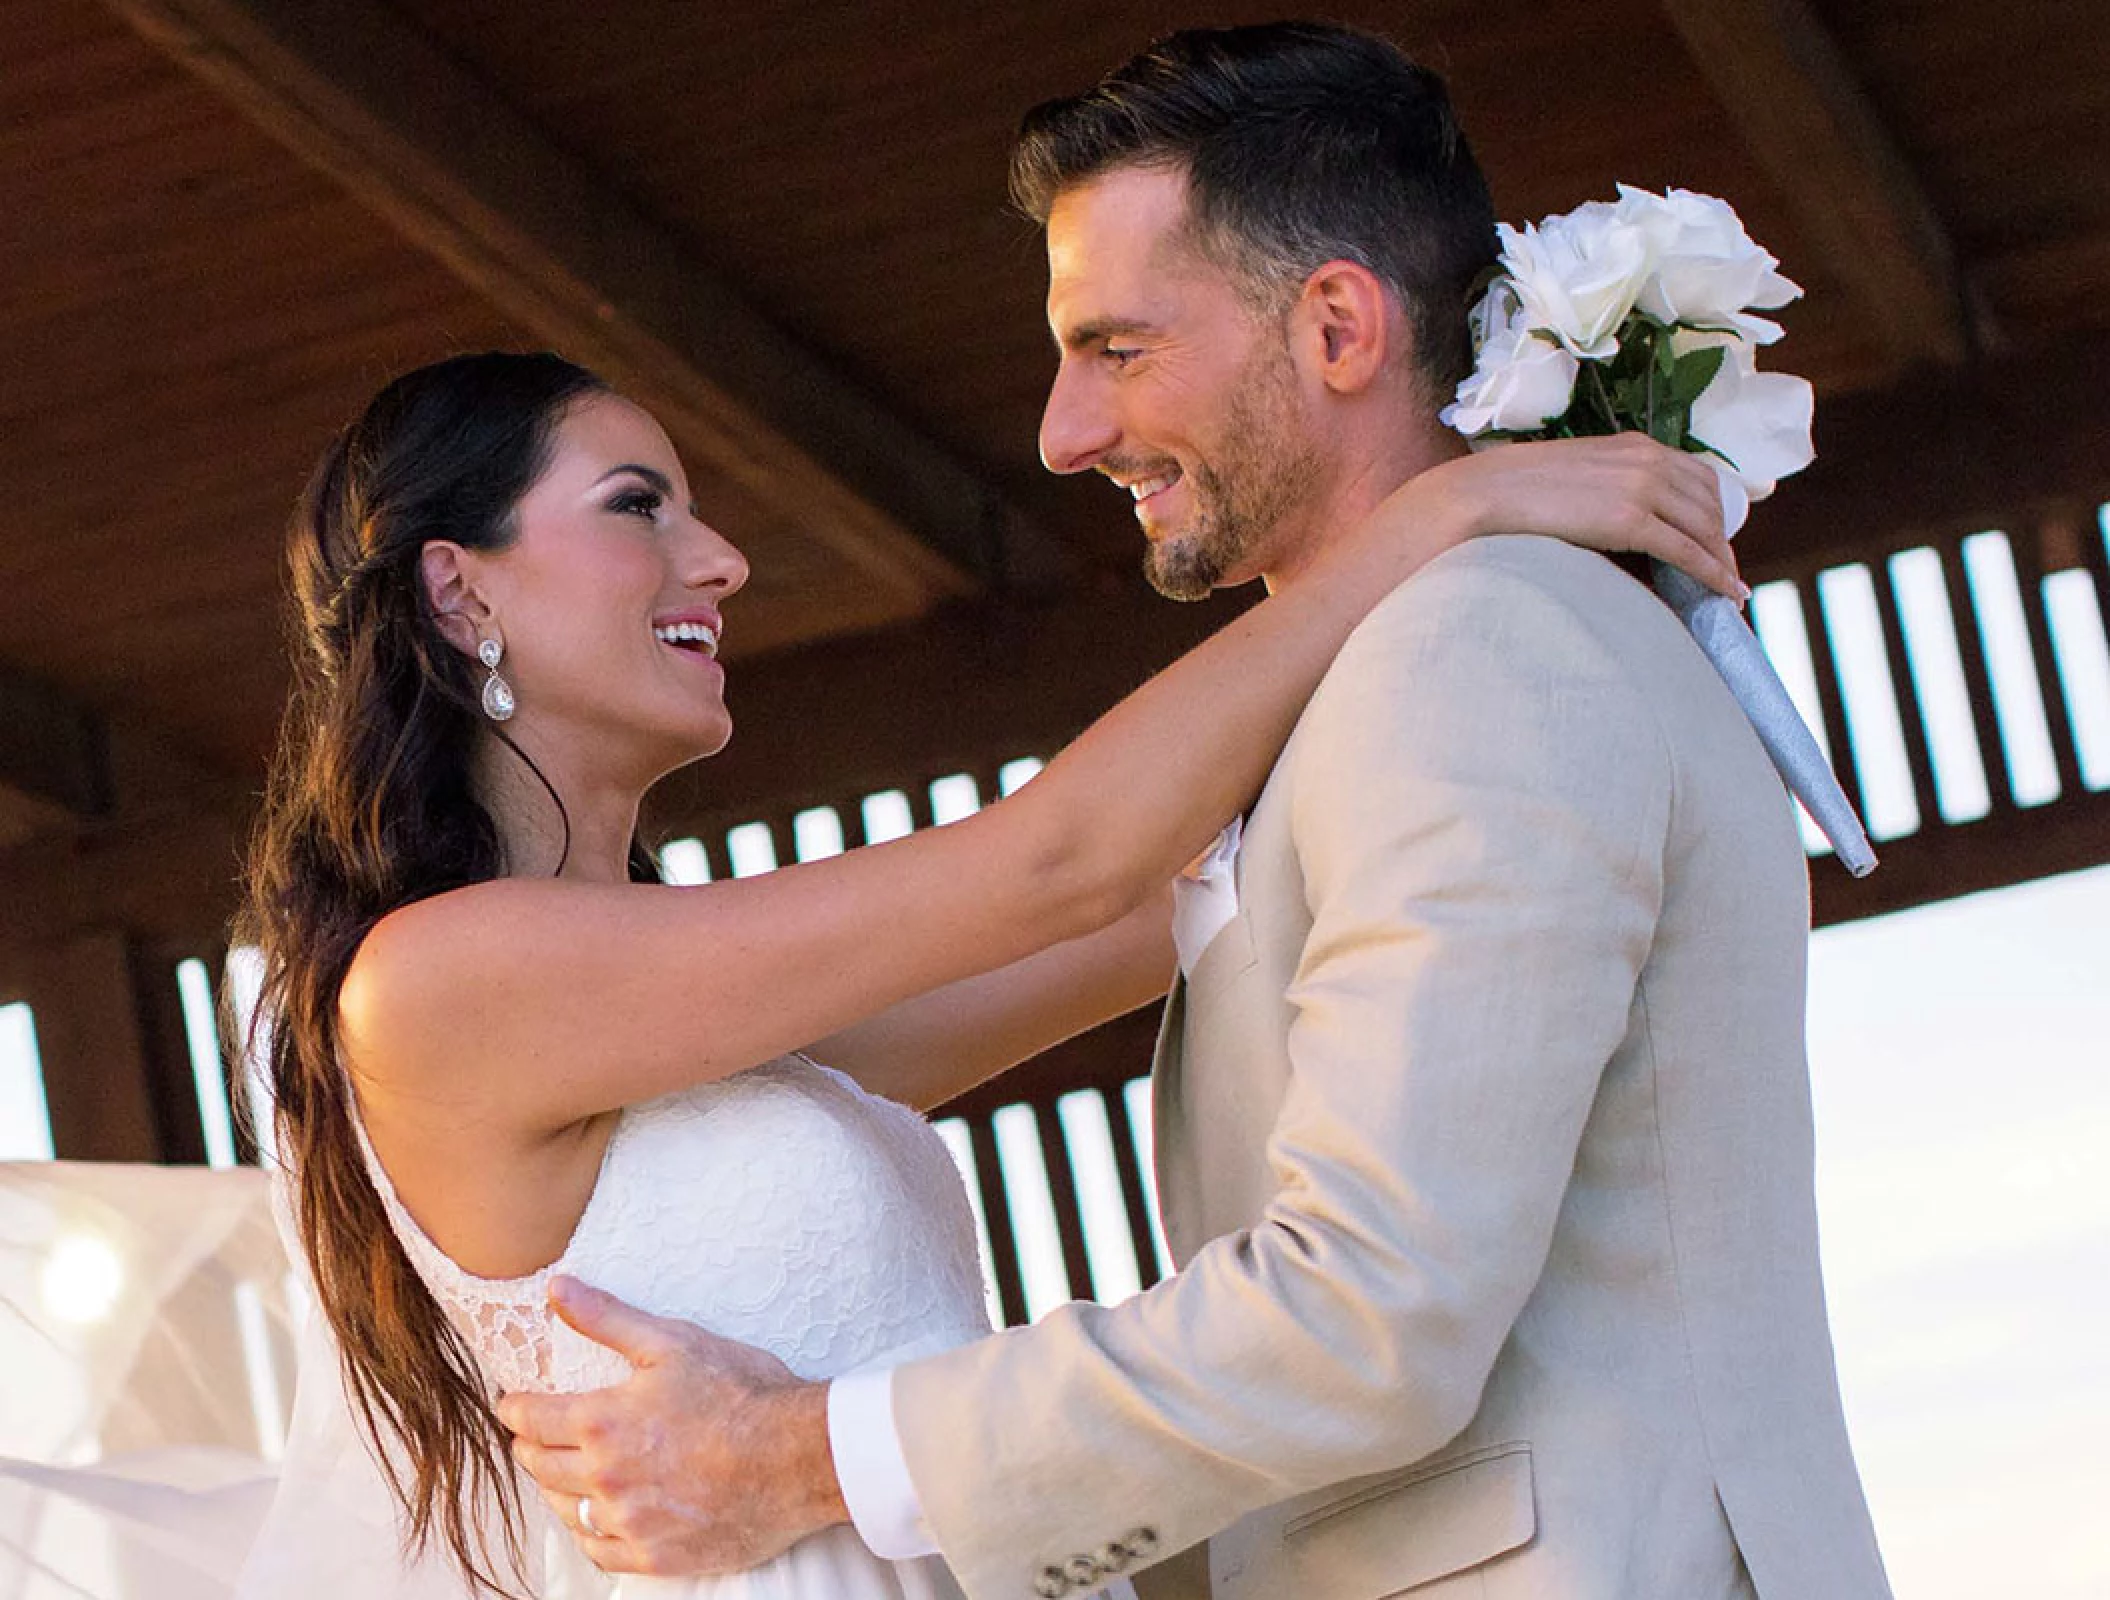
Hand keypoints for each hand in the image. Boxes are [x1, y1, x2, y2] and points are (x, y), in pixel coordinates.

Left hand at [495, 1277, 847, 1576]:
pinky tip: (595, 1518)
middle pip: (540, 1466)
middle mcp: (605, 1478)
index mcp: (602, 1423)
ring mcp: (629, 1522)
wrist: (797, 1458)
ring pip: (564, 1510)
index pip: (531, 1418)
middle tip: (531, 1436)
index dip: (515, 1408)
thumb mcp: (672, 1342)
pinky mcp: (656, 1555)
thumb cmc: (741, 1394)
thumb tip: (558, 1289)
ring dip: (554, 1488)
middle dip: (529, 1446)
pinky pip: (599, 1551)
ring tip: (560, 1473)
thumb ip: (607, 1318)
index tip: (512, 1403)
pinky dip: (588, 1532)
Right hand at [1403, 434, 1745, 600]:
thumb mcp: (1577, 477)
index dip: (1716, 513)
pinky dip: (1712, 573)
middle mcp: (1647, 460)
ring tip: (1726, 589)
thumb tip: (1619, 522)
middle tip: (1725, 573)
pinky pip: (1687, 551)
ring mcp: (1642, 487)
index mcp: (1635, 446)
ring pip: (1705, 529)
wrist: (1485, 493)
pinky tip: (1723, 593)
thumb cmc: (1516, 492)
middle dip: (1724, 542)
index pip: (1699, 478)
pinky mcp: (1631, 519)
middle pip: (1710, 505)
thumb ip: (1608, 489)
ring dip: (1722, 561)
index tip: (1718, 541)